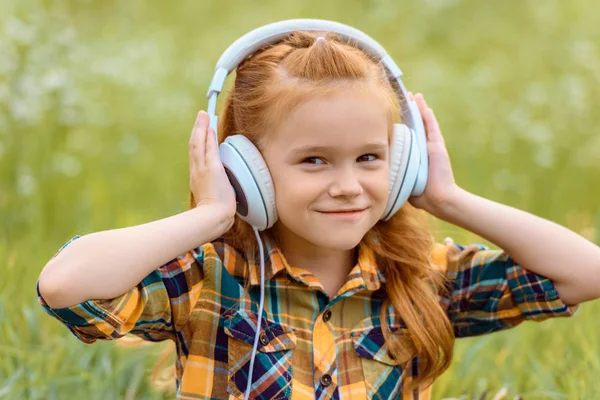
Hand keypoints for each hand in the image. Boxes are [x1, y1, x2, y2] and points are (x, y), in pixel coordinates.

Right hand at [189, 111, 236, 217]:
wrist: (212, 218)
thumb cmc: (214, 213)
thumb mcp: (213, 197)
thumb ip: (216, 189)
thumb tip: (221, 186)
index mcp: (196, 178)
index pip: (196, 155)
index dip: (198, 141)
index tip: (201, 131)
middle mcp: (196, 171)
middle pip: (194, 145)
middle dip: (197, 129)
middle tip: (201, 115)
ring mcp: (202, 169)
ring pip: (199, 144)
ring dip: (201, 128)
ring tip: (204, 115)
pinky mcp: (212, 169)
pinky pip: (209, 149)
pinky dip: (208, 137)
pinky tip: (210, 128)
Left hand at [407, 93, 460, 216]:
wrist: (438, 199)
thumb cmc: (422, 195)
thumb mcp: (404, 181)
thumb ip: (396, 175)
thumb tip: (380, 176)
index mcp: (416, 153)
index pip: (409, 134)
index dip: (403, 122)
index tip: (395, 112)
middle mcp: (424, 147)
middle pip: (417, 123)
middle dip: (411, 110)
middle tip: (405, 96)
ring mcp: (432, 145)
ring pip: (424, 122)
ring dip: (419, 108)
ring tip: (414, 96)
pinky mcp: (437, 146)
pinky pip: (431, 127)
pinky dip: (427, 116)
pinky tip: (423, 105)